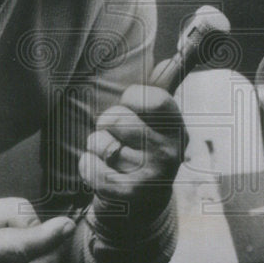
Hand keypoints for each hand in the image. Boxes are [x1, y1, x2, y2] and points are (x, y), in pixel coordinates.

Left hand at [78, 85, 186, 218]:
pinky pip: (90, 166)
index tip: (131, 111)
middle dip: (105, 125)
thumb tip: (177, 54)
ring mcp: (152, 174)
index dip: (129, 100)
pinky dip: (86, 165)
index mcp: (176, 127)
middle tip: (115, 138)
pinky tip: (98, 170)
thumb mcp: (156, 125)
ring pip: (100, 142)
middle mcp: (170, 150)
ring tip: (109, 157)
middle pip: (116, 117)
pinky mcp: (130, 195)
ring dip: (95, 147)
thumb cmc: (141, 154)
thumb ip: (156, 93)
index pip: (149, 97)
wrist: (141, 208)